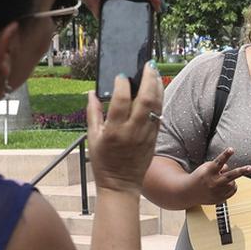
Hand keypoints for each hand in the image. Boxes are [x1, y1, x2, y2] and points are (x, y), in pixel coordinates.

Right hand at [87, 62, 163, 193]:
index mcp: (114, 131)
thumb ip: (93, 113)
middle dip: (148, 79)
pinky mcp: (154, 138)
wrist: (121, 184)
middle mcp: (132, 131)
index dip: (122, 84)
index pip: (120, 101)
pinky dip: (159, 100)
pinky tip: (157, 90)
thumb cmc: (104, 162)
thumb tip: (92, 93)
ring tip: (154, 72)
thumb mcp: (92, 138)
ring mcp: (146, 135)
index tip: (121, 75)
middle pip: (145, 100)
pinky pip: (159, 115)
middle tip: (148, 65)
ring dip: (157, 86)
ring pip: (156, 106)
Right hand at [189, 147, 250, 204]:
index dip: (226, 155)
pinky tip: (223, 186)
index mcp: (209, 171)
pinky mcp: (220, 199)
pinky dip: (231, 186)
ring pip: (233, 183)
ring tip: (221, 180)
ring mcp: (217, 192)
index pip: (219, 162)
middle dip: (241, 171)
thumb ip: (219, 167)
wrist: (189, 192)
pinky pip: (233, 190)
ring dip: (230, 180)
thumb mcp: (206, 167)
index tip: (231, 149)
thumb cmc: (200, 177)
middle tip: (250, 168)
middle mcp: (213, 182)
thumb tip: (229, 169)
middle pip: (230, 176)